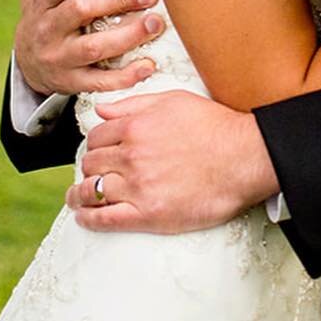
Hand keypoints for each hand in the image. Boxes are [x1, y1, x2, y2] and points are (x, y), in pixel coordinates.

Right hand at [14, 0, 162, 96]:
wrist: (27, 61)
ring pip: (92, 48)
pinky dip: (124, 77)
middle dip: (117, 0)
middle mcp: (46, 28)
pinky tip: (149, 66)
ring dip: (127, 36)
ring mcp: (58, 57)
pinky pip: (98, 82)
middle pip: (82, 11)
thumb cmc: (40, 7)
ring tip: (155, 23)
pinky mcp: (71, 83)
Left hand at [66, 90, 279, 233]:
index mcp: (135, 126)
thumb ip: (133, 103)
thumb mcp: (173, 100)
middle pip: (91, 163)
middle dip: (88, 168)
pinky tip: (84, 218)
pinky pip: (106, 220)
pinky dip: (89, 220)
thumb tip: (102, 109)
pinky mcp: (148, 214)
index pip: (96, 136)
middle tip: (92, 174)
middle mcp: (131, 155)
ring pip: (92, 191)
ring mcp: (138, 186)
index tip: (97, 152)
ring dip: (80, 195)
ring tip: (77, 198)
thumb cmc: (214, 126)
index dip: (94, 144)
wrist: (243, 157)